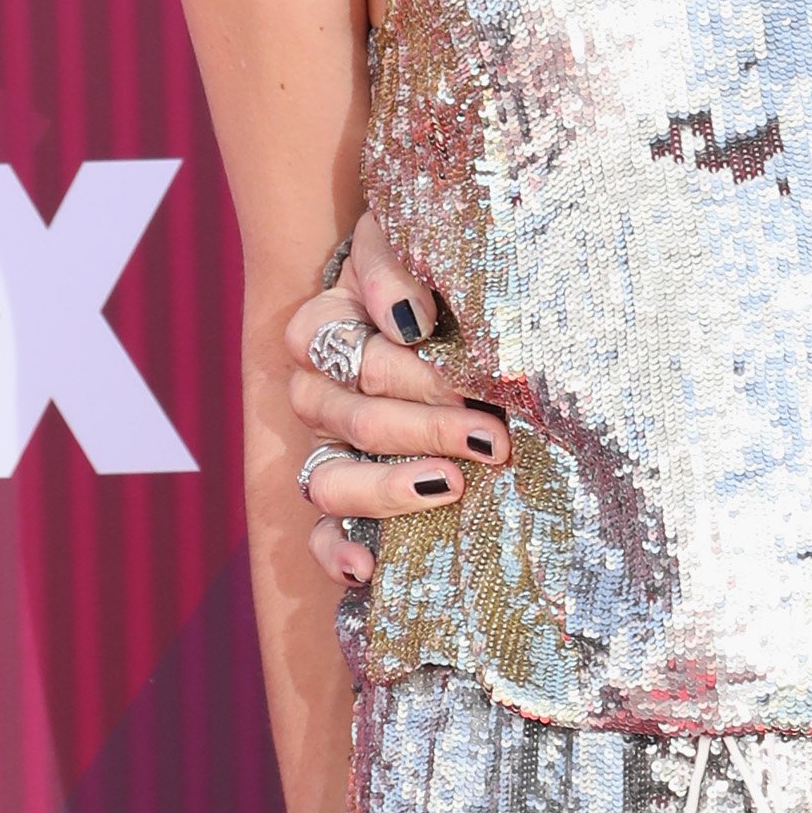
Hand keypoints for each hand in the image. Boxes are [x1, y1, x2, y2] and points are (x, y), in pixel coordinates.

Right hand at [285, 211, 501, 589]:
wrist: (471, 307)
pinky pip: (321, 535)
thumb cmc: (441, 271)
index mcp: (324, 327)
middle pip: (353, 419)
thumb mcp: (415, 243)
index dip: (407, 373)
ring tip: (450, 486)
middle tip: (493, 439)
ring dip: (389, 489)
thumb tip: (407, 322)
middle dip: (428, 428)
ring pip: (329, 481)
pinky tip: (368, 569)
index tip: (472, 380)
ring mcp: (330, 449)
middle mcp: (318, 392)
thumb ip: (397, 267)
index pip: (348, 358)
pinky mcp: (347, 500)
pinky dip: (337, 554)